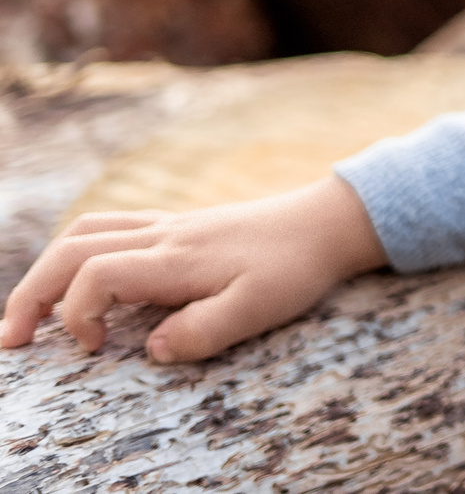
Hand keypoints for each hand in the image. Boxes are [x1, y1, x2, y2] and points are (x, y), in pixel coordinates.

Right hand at [0, 175, 385, 362]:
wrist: (326, 221)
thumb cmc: (295, 267)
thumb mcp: (259, 308)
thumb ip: (204, 332)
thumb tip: (151, 350)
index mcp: (175, 258)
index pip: (96, 275)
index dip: (77, 316)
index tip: (96, 350)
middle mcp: (162, 235)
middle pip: (71, 248)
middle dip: (29, 293)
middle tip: (11, 341)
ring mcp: (166, 226)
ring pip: (85, 231)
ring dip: (48, 269)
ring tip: (32, 313)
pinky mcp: (175, 226)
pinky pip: (110, 228)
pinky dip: (78, 253)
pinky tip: (82, 283)